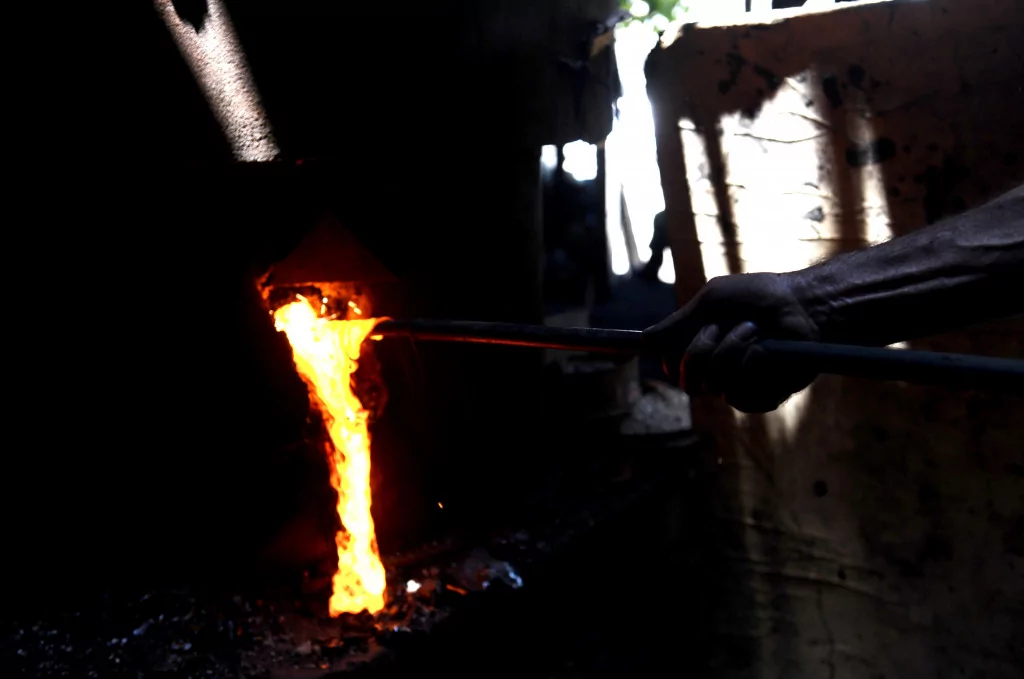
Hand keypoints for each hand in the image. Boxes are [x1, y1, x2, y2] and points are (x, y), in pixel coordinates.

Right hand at [643, 272, 820, 412]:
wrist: (802, 304)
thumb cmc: (759, 296)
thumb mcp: (711, 300)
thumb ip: (677, 323)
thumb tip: (643, 339)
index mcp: (704, 347)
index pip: (675, 368)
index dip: (672, 363)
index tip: (673, 353)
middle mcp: (719, 369)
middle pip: (689, 380)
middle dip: (702, 351)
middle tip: (721, 327)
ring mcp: (741, 383)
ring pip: (716, 385)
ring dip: (732, 351)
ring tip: (755, 330)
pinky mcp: (764, 395)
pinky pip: (741, 396)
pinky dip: (751, 366)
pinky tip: (767, 351)